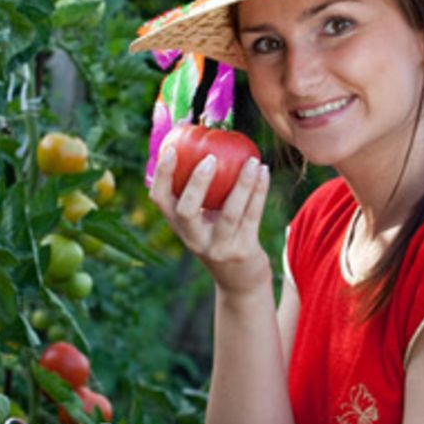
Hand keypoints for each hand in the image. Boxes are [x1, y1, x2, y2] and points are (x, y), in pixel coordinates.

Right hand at [148, 147, 272, 293]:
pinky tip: (263, 171)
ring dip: (242, 184)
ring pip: (229, 214)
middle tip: (210, 158)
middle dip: (196, 184)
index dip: (161, 175)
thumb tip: (201, 143)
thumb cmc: (219, 236)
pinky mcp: (242, 251)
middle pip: (186, 211)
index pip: (159, 200)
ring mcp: (218, 248)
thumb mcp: (203, 219)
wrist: (240, 280)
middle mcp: (193, 239)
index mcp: (179, 226)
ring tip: (253, 160)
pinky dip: (259, 191)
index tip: (170, 150)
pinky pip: (252, 216)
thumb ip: (199, 191)